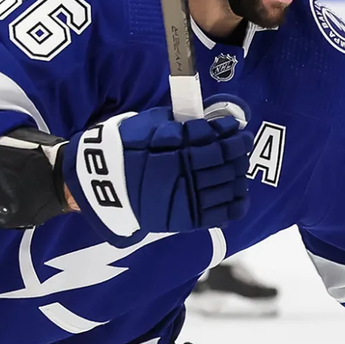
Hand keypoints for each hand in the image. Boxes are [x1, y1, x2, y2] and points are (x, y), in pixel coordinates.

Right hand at [62, 106, 252, 235]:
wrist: (101, 183)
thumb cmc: (125, 148)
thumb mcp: (148, 125)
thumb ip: (179, 125)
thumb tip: (212, 123)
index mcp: (171, 152)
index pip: (212, 144)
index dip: (229, 135)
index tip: (237, 128)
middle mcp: (180, 177)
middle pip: (222, 165)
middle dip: (237, 152)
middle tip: (243, 144)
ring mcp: (184, 200)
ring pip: (224, 188)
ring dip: (238, 175)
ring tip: (240, 166)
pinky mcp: (184, 220)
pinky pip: (218, 215)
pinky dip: (234, 205)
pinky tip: (240, 193)